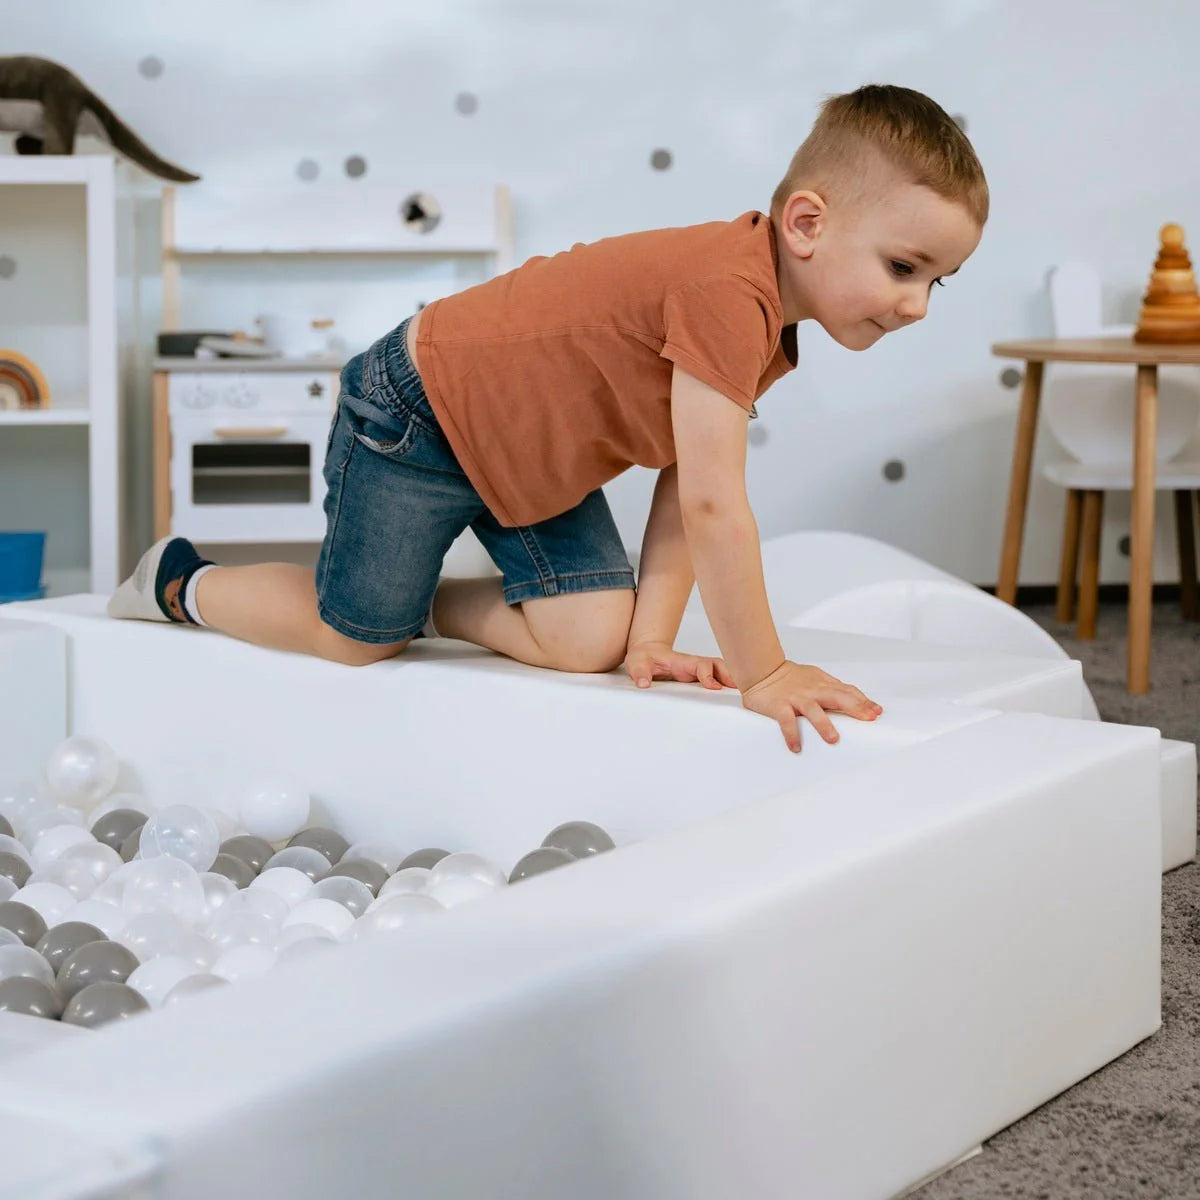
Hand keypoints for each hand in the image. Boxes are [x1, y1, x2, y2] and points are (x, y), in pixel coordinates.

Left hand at [623, 640, 736, 690]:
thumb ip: (639, 672)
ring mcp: (697, 671)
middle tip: (741, 691)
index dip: (709, 674)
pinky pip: (716, 679)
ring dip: (731, 680)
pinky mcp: (697, 678)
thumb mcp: (636, 663)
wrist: (645, 653)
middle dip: (730, 675)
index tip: (713, 687)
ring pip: (721, 672)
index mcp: (683, 661)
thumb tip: (644, 684)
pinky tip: (733, 696)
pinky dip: (726, 685)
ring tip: (742, 696)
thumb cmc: (643, 657)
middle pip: (719, 665)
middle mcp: (694, 665)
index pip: (703, 664)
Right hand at [741, 660, 882, 752]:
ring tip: (833, 739)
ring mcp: (795, 698)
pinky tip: (797, 747)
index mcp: (822, 683)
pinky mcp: (779, 706)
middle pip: (837, 697)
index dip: (863, 701)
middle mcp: (812, 690)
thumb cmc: (789, 677)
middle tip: (869, 719)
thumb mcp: (815, 678)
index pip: (847, 691)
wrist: (762, 670)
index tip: (876, 712)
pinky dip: (791, 734)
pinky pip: (786, 721)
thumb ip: (832, 688)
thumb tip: (855, 699)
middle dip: (855, 707)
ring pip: (812, 710)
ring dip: (823, 724)